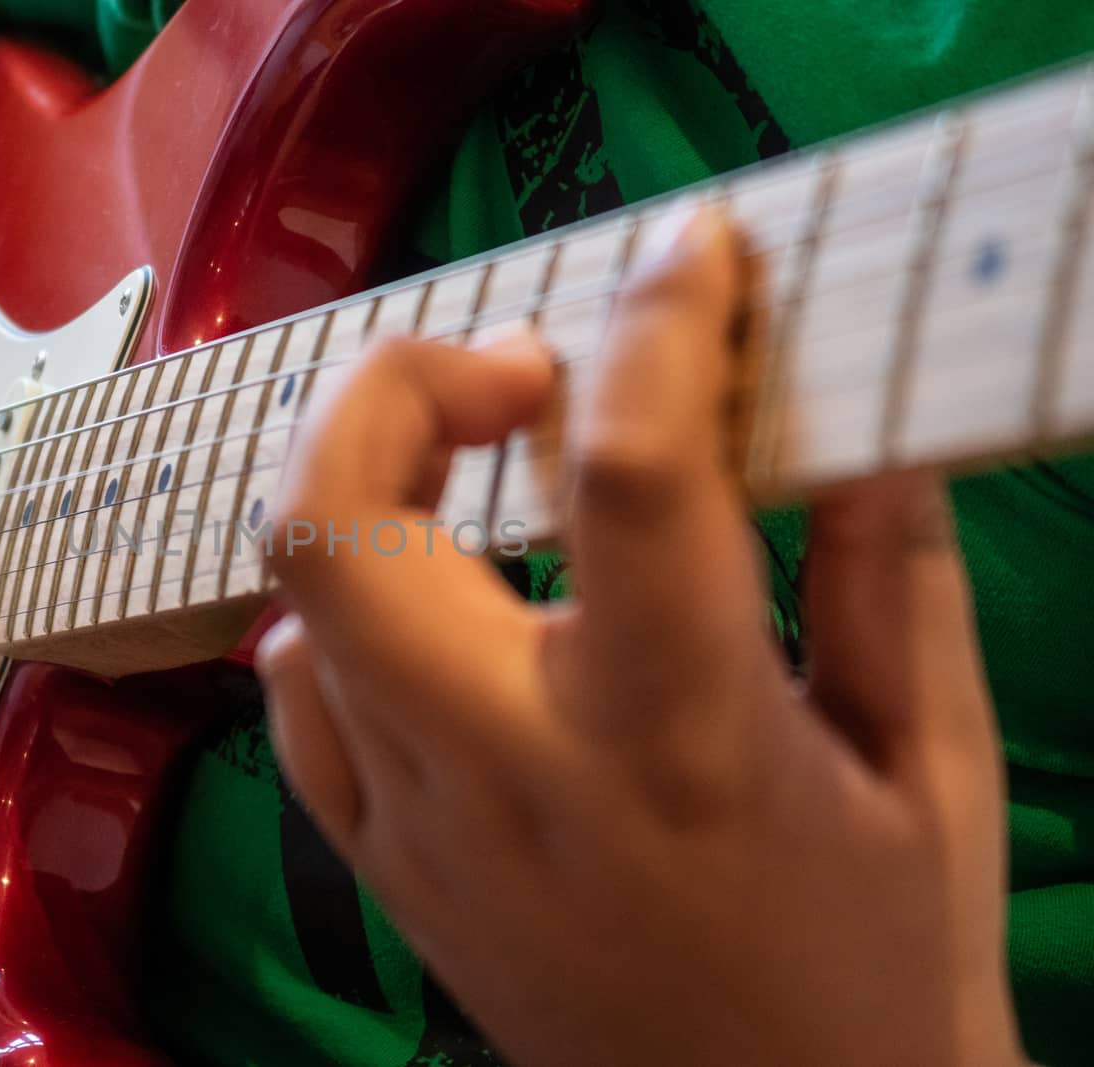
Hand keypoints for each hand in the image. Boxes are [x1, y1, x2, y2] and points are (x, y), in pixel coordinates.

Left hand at [257, 208, 1023, 1065]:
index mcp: (682, 738)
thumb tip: (865, 419)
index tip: (688, 250)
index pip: (633, 484)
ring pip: (297, 600)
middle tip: (515, 376)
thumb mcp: (934, 774)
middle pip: (337, 524)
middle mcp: (515, 771)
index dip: (657, 328)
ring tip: (474, 473)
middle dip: (395, 389)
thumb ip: (896, 579)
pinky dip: (337, 620)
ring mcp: (419, 825)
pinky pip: (297, 703)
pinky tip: (429, 618)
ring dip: (368, 487)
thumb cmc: (877, 972)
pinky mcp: (380, 869)